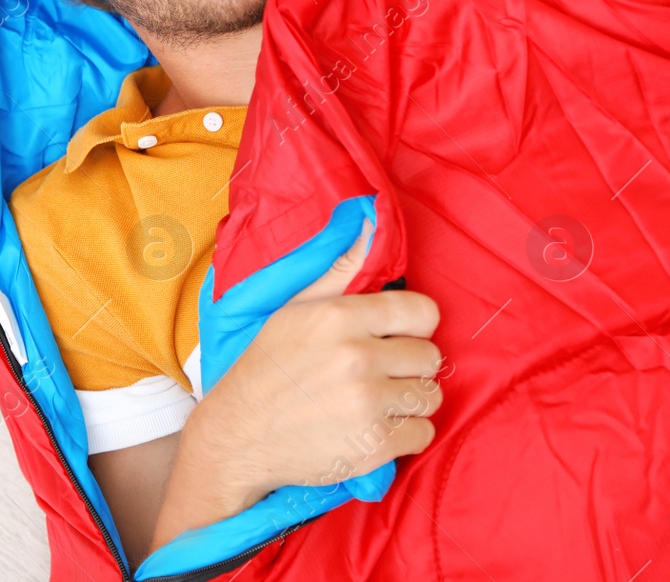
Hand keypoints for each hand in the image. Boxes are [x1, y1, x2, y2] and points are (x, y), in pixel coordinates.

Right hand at [151, 221, 442, 550]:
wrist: (238, 435)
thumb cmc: (267, 367)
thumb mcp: (294, 310)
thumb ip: (339, 270)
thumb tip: (370, 222)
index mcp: (338, 317)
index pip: (423, 312)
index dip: (413, 326)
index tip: (394, 338)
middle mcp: (356, 358)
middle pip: (429, 357)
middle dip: (407, 367)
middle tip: (376, 374)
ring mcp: (366, 404)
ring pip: (430, 396)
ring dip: (408, 402)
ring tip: (374, 402)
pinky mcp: (373, 446)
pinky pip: (423, 433)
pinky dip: (405, 434)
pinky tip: (373, 428)